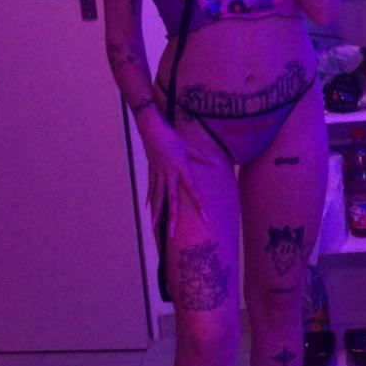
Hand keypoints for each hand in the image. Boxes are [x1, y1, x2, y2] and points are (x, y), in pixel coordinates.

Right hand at [143, 122, 218, 239]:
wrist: (152, 131)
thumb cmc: (172, 138)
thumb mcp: (189, 148)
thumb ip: (203, 157)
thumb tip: (217, 163)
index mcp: (181, 170)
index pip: (193, 191)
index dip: (199, 204)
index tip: (205, 217)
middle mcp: (169, 176)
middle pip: (172, 201)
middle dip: (172, 218)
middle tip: (171, 235)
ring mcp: (158, 176)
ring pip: (157, 199)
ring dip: (156, 215)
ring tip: (153, 229)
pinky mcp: (151, 173)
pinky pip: (151, 190)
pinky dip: (150, 201)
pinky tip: (149, 211)